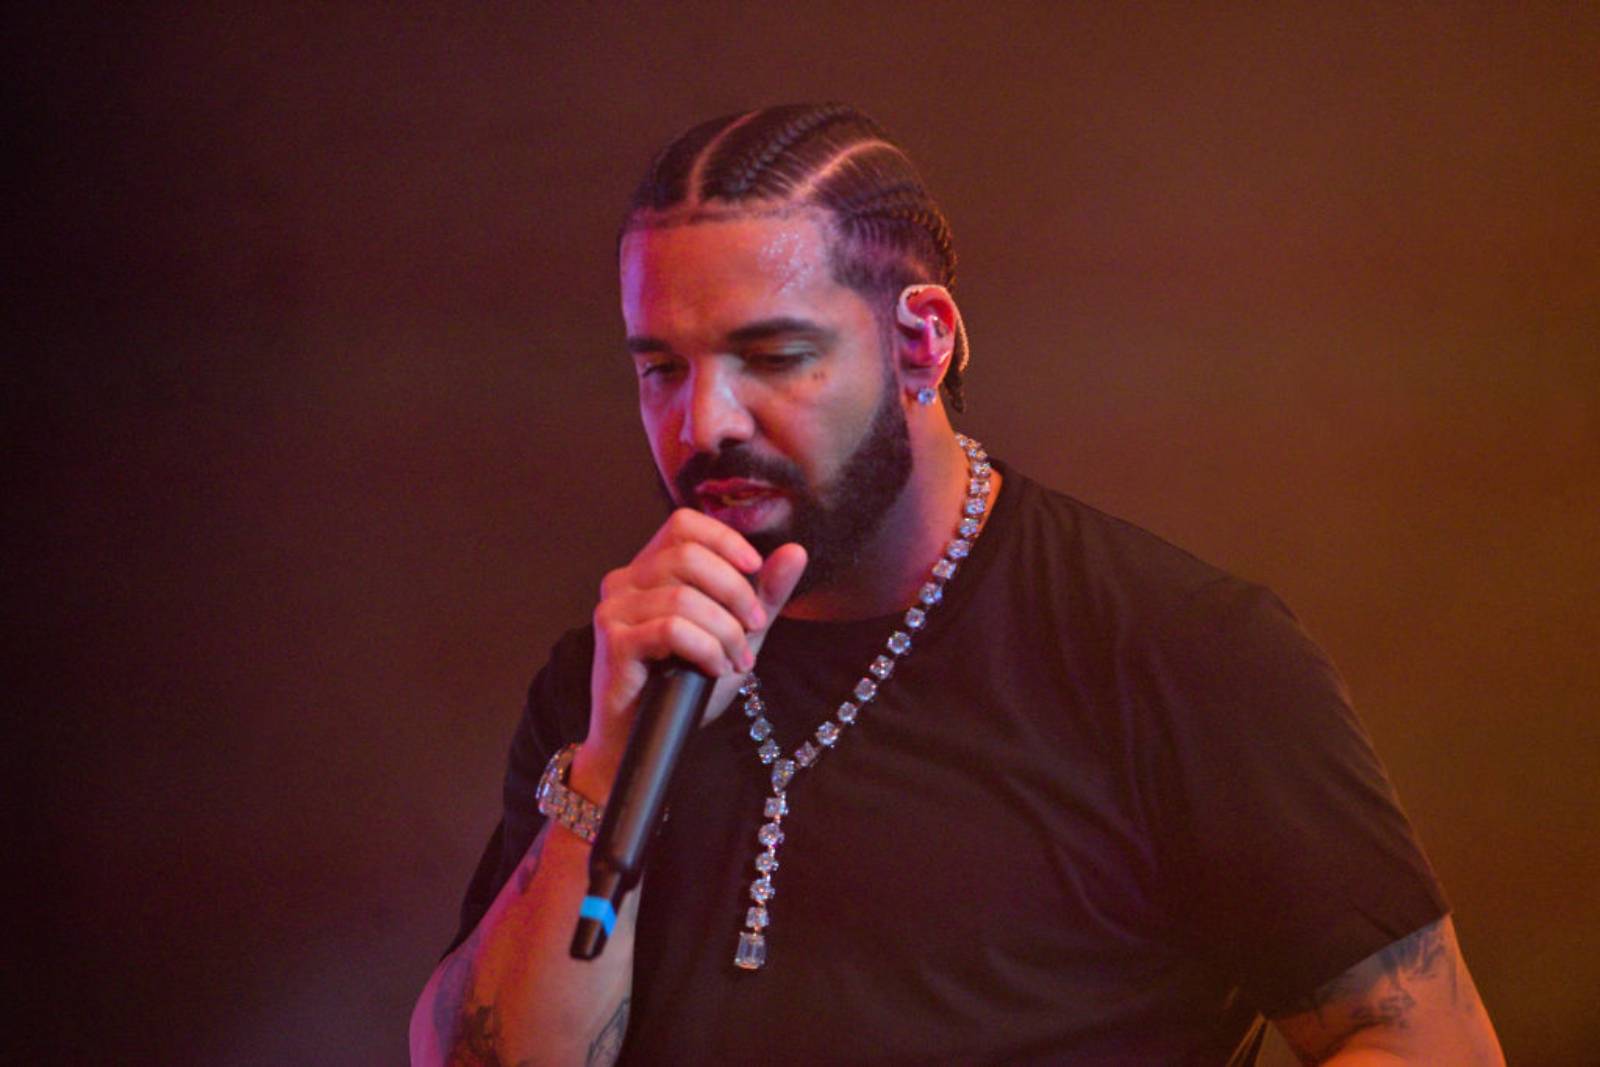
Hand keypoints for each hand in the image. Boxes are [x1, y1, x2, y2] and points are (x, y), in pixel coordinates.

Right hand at [577, 509, 806, 797]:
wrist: (643, 737)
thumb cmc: (684, 683)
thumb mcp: (735, 632)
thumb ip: (763, 593)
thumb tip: (796, 551)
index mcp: (649, 568)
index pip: (684, 523)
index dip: (724, 539)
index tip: (755, 567)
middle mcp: (625, 580)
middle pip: (687, 555)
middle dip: (735, 592)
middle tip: (754, 627)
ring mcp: (614, 609)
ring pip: (683, 597)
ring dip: (725, 631)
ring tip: (737, 660)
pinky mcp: (613, 641)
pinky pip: (671, 629)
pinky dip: (706, 649)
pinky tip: (716, 669)